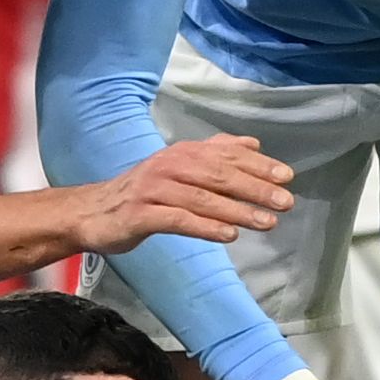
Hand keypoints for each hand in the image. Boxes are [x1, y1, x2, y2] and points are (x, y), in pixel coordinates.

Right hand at [53, 134, 292, 255]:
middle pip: (217, 175)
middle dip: (255, 187)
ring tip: (266, 222)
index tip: (287, 176)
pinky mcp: (141, 215)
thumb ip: (214, 154)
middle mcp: (168, 166)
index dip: (257, 165)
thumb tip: (253, 144)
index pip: (225, 155)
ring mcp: (153, 190)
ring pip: (202, 198)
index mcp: (181, 153)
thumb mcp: (178, 167)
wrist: (92, 212)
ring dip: (237, 210)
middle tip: (285, 201)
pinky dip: (206, 227)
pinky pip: (179, 220)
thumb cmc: (143, 192)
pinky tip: (229, 236)